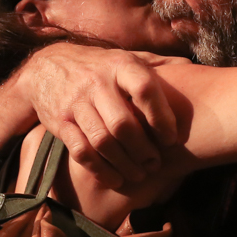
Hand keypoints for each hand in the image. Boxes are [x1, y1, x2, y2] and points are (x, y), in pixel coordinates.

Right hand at [15, 43, 184, 188]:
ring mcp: (76, 103)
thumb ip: (156, 64)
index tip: (171, 139)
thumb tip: (190, 69)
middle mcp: (97, 83)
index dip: (161, 117)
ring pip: (102, 141)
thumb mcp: (125, 57)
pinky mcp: (59, 123)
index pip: (145, 89)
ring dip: (124, 164)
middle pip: (123, 124)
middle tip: (155, 164)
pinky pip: (80, 151)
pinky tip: (115, 179)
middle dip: (143, 150)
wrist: (45, 68)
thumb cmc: (98, 67)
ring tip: (139, 175)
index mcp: (120, 65)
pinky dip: (100, 170)